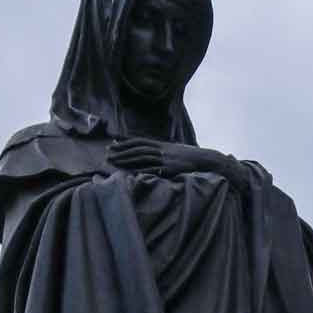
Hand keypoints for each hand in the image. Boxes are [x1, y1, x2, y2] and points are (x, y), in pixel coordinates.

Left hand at [107, 139, 239, 181]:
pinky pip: (152, 168)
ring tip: (113, 161)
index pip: (140, 140)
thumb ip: (163, 151)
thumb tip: (154, 153)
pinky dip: (140, 169)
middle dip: (121, 150)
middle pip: (137, 148)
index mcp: (162, 144)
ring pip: (141, 157)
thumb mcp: (175, 151)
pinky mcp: (169, 168)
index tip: (114, 141)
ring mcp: (165, 158)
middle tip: (107, 152)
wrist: (205, 159)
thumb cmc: (191, 156)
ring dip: (126, 159)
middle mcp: (161, 149)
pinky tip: (129, 171)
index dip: (126, 141)